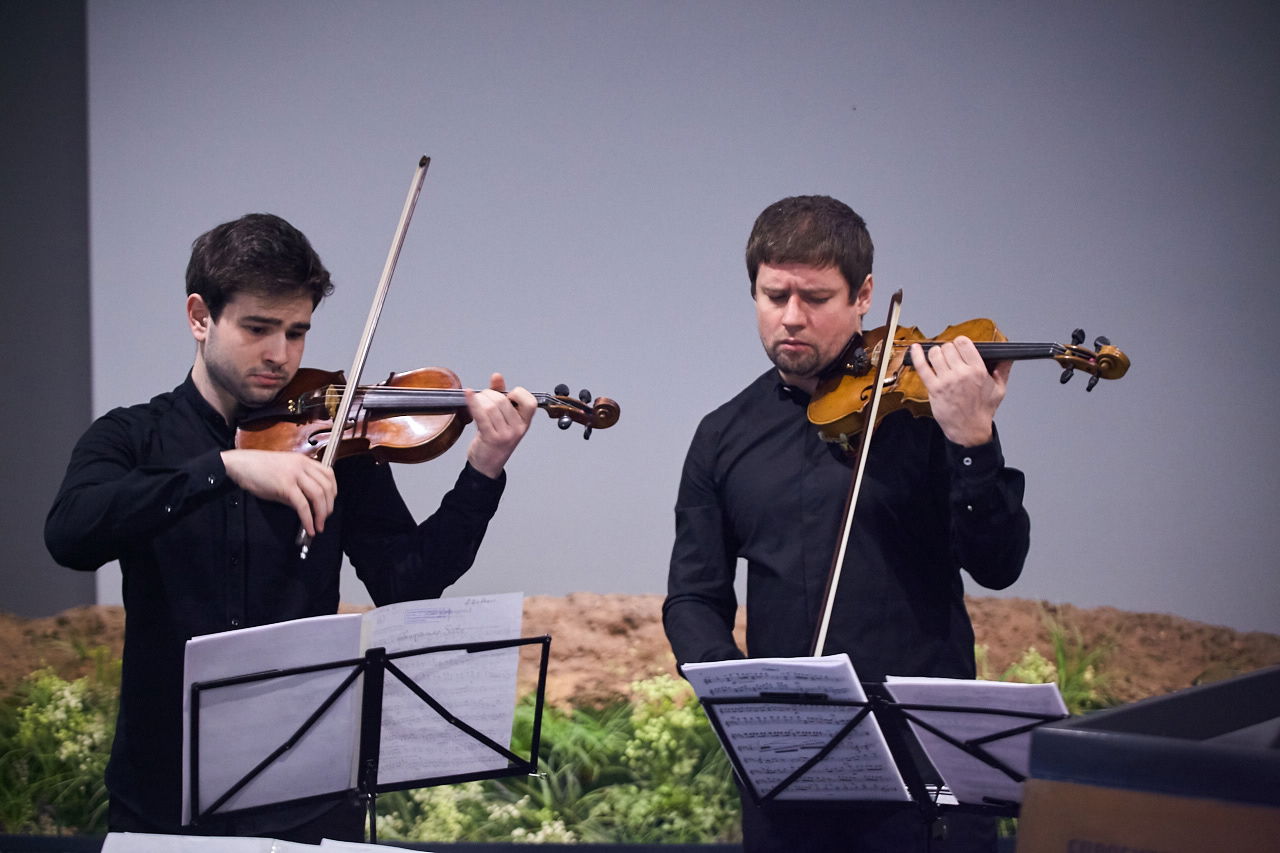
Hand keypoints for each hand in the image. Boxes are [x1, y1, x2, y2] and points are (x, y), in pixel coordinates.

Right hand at [220, 449, 336, 536]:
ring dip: (322, 514)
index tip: (330, 503)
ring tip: (318, 526)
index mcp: (304, 461)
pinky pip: (303, 505)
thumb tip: (308, 507)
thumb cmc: (259, 469)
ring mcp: (294, 475)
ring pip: (318, 495)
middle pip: (326, 487)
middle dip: (329, 506)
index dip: (333, 491)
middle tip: (324, 518)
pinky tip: (309, 527)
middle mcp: (302, 466)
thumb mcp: (284, 474)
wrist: (240, 464)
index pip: (329, 474)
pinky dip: (308, 519)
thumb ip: (298, 487)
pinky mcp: (285, 486)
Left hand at [465, 373, 535, 478]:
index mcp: (524, 423)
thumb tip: (497, 376)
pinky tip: (467, 394)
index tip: (507, 396)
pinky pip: (481, 415)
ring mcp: (505, 435)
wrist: (487, 465)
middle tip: (483, 398)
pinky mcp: (490, 438)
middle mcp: (518, 429)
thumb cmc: (494, 439)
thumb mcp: (503, 418)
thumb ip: (501, 395)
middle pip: (503, 401)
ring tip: (476, 402)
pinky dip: (472, 402)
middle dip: (489, 394)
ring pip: (491, 406)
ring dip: (480, 399)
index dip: (517, 393)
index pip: (529, 401)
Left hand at [909, 336, 1010, 446]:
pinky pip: (922, 367)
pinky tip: (916, 349)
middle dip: (948, 349)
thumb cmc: (983, 411)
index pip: (964, 343)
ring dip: (936, 353)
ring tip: (938, 358)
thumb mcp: (999, 389)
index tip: (959, 346)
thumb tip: (1007, 357)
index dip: (960, 342)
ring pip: (935, 354)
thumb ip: (1003, 370)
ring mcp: (946, 381)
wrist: (970, 430)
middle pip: (948, 347)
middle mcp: (961, 373)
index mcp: (978, 370)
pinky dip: (917, 356)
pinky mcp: (934, 389)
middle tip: (949, 356)